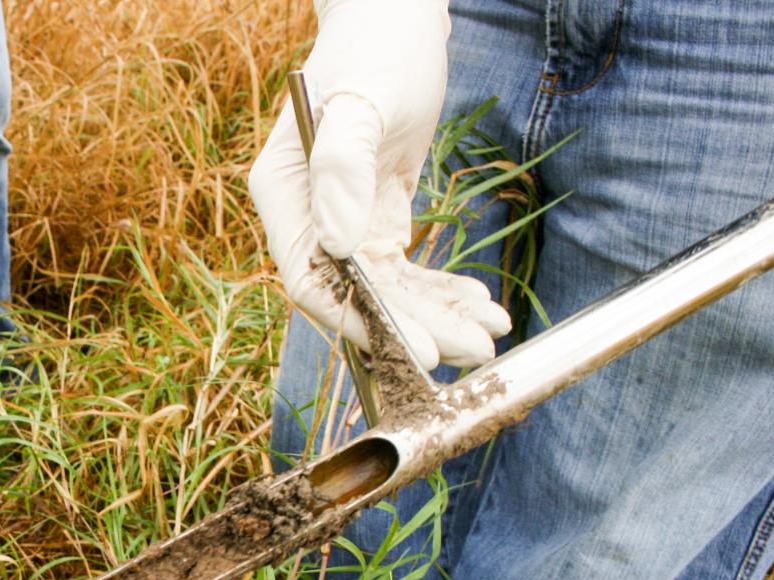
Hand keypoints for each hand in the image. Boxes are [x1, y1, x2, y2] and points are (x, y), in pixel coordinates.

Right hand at [249, 0, 509, 369]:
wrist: (396, 17)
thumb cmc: (374, 50)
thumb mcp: (360, 103)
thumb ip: (342, 168)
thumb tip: (336, 243)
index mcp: (284, 195)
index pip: (310, 280)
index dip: (359, 321)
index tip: (414, 349)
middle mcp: (306, 218)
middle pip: (355, 295)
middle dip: (415, 327)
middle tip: (472, 351)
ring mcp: (342, 221)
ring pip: (387, 290)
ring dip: (437, 316)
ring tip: (490, 333)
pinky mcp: (377, 218)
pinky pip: (407, 269)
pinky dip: (442, 289)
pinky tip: (480, 302)